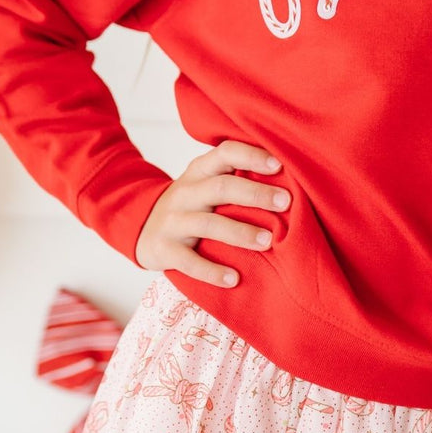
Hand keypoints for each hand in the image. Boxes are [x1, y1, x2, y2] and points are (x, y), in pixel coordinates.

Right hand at [134, 139, 290, 287]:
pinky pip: (188, 261)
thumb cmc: (192, 204)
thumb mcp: (206, 183)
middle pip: (221, 187)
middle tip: (286, 202)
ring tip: (268, 241)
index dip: (251, 156)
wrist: (141, 226)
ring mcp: (173, 220)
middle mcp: (186, 191)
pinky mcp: (163, 249)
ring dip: (240, 233)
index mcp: (200, 170)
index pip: (225, 153)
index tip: (279, 165)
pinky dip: (212, 271)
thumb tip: (290, 181)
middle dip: (255, 194)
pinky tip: (234, 279)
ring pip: (208, 224)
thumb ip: (237, 178)